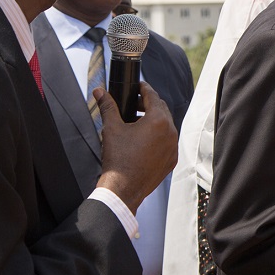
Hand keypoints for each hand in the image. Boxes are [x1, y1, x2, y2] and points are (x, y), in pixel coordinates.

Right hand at [95, 82, 178, 212]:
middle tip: (134, 103)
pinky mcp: (172, 160)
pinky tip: (144, 139)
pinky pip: (168, 142)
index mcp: (159, 121)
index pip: (153, 97)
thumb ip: (108, 106)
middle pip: (162, 110)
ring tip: (136, 121)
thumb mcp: (111, 128)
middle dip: (149, 104)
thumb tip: (100, 91)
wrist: (123, 188)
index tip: (138, 86)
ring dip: (154, 120)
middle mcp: (171, 133)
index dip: (144, 89)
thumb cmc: (118, 159)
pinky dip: (158, 136)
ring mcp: (173, 148)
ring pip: (167, 126)